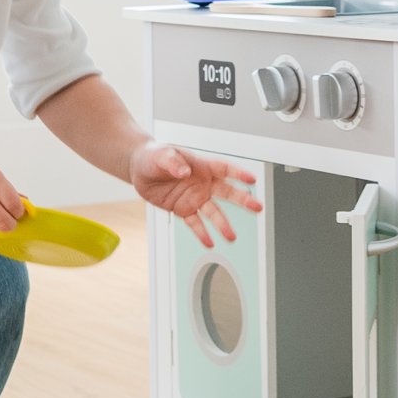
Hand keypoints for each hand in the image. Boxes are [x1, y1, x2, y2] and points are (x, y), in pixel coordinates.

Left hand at [130, 142, 261, 247]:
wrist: (140, 168)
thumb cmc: (154, 156)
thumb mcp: (161, 154)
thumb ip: (173, 162)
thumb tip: (184, 172)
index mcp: (201, 166)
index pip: (224, 169)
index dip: (238, 173)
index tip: (252, 179)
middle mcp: (202, 183)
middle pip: (227, 192)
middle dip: (243, 200)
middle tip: (257, 207)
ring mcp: (194, 197)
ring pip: (213, 212)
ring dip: (223, 224)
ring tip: (231, 237)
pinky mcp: (183, 209)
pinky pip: (194, 223)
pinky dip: (201, 233)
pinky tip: (209, 242)